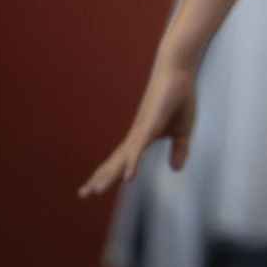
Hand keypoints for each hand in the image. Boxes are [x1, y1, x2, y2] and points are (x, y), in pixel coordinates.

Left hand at [78, 60, 197, 197]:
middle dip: (100, 177)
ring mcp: (142, 129)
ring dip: (109, 174)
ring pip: (123, 157)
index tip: (94, 187)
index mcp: (143, 136)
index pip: (122, 159)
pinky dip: (133, 162)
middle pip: (116, 160)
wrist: (179, 72)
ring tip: (95, 190)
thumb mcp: (183, 130)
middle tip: (83, 194)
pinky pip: (140, 147)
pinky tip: (129, 177)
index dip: (110, 173)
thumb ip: (179, 149)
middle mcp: (137, 134)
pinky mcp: (151, 124)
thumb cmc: (179, 98)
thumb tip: (176, 169)